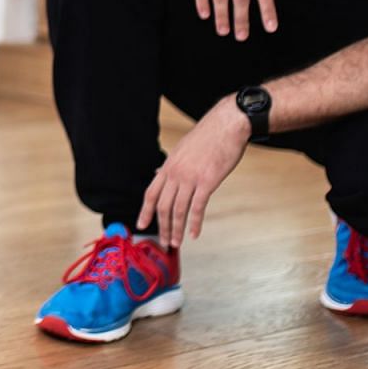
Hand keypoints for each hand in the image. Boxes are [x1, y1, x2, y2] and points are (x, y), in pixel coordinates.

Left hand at [137, 98, 250, 248]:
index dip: (145, 211)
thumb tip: (159, 173)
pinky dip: (194, 223)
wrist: (226, 125)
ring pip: (178, 210)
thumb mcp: (182, 149)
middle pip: (163, 206)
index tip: (141, 224)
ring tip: (176, 243)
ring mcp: (190, 178)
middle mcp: (175, 174)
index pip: (151, 193)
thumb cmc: (207, 137)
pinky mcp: (207, 182)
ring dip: (176, 229)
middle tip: (163, 241)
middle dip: (162, 226)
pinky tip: (194, 234)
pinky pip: (197, 207)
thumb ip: (171, 165)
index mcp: (168, 166)